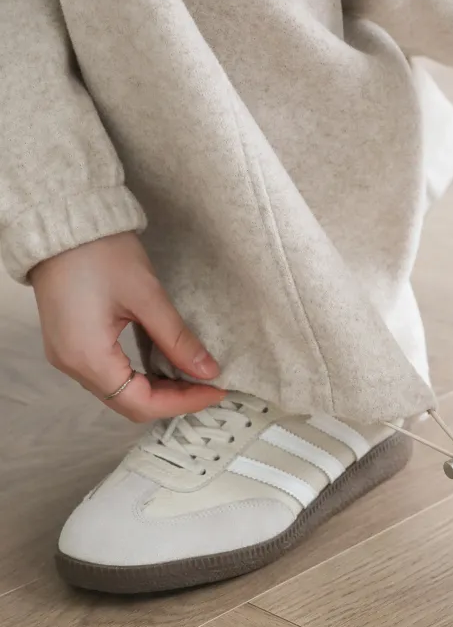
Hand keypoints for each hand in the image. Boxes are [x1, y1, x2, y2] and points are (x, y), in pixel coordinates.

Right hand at [30, 232, 224, 421]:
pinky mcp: (72, 343)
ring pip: (119, 391)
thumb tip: (208, 370)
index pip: (141, 402)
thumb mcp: (147, 296)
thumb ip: (177, 338)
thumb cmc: (101, 253)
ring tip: (194, 378)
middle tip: (209, 386)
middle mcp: (73, 364)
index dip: (182, 402)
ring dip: (158, 390)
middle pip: (129, 402)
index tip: (215, 390)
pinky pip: (109, 374)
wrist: (63, 224)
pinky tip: (166, 365)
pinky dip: (140, 377)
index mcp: (87, 357)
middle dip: (173, 399)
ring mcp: (69, 355)